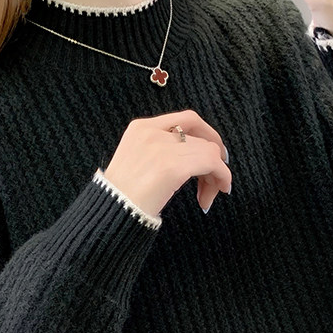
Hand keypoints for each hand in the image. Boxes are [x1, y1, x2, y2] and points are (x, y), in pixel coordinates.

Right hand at [104, 110, 230, 215]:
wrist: (111, 213)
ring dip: (216, 174)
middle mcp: (153, 132)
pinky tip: (220, 190)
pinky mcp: (172, 167)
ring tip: (209, 195)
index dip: (207, 135)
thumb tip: (193, 162)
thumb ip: (160, 152)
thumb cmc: (121, 197)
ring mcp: (162, 148)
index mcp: (141, 127)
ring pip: (209, 151)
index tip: (214, 154)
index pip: (187, 120)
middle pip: (200, 137)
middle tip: (214, 181)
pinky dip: (222, 176)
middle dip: (213, 159)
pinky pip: (212, 164)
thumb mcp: (136, 162)